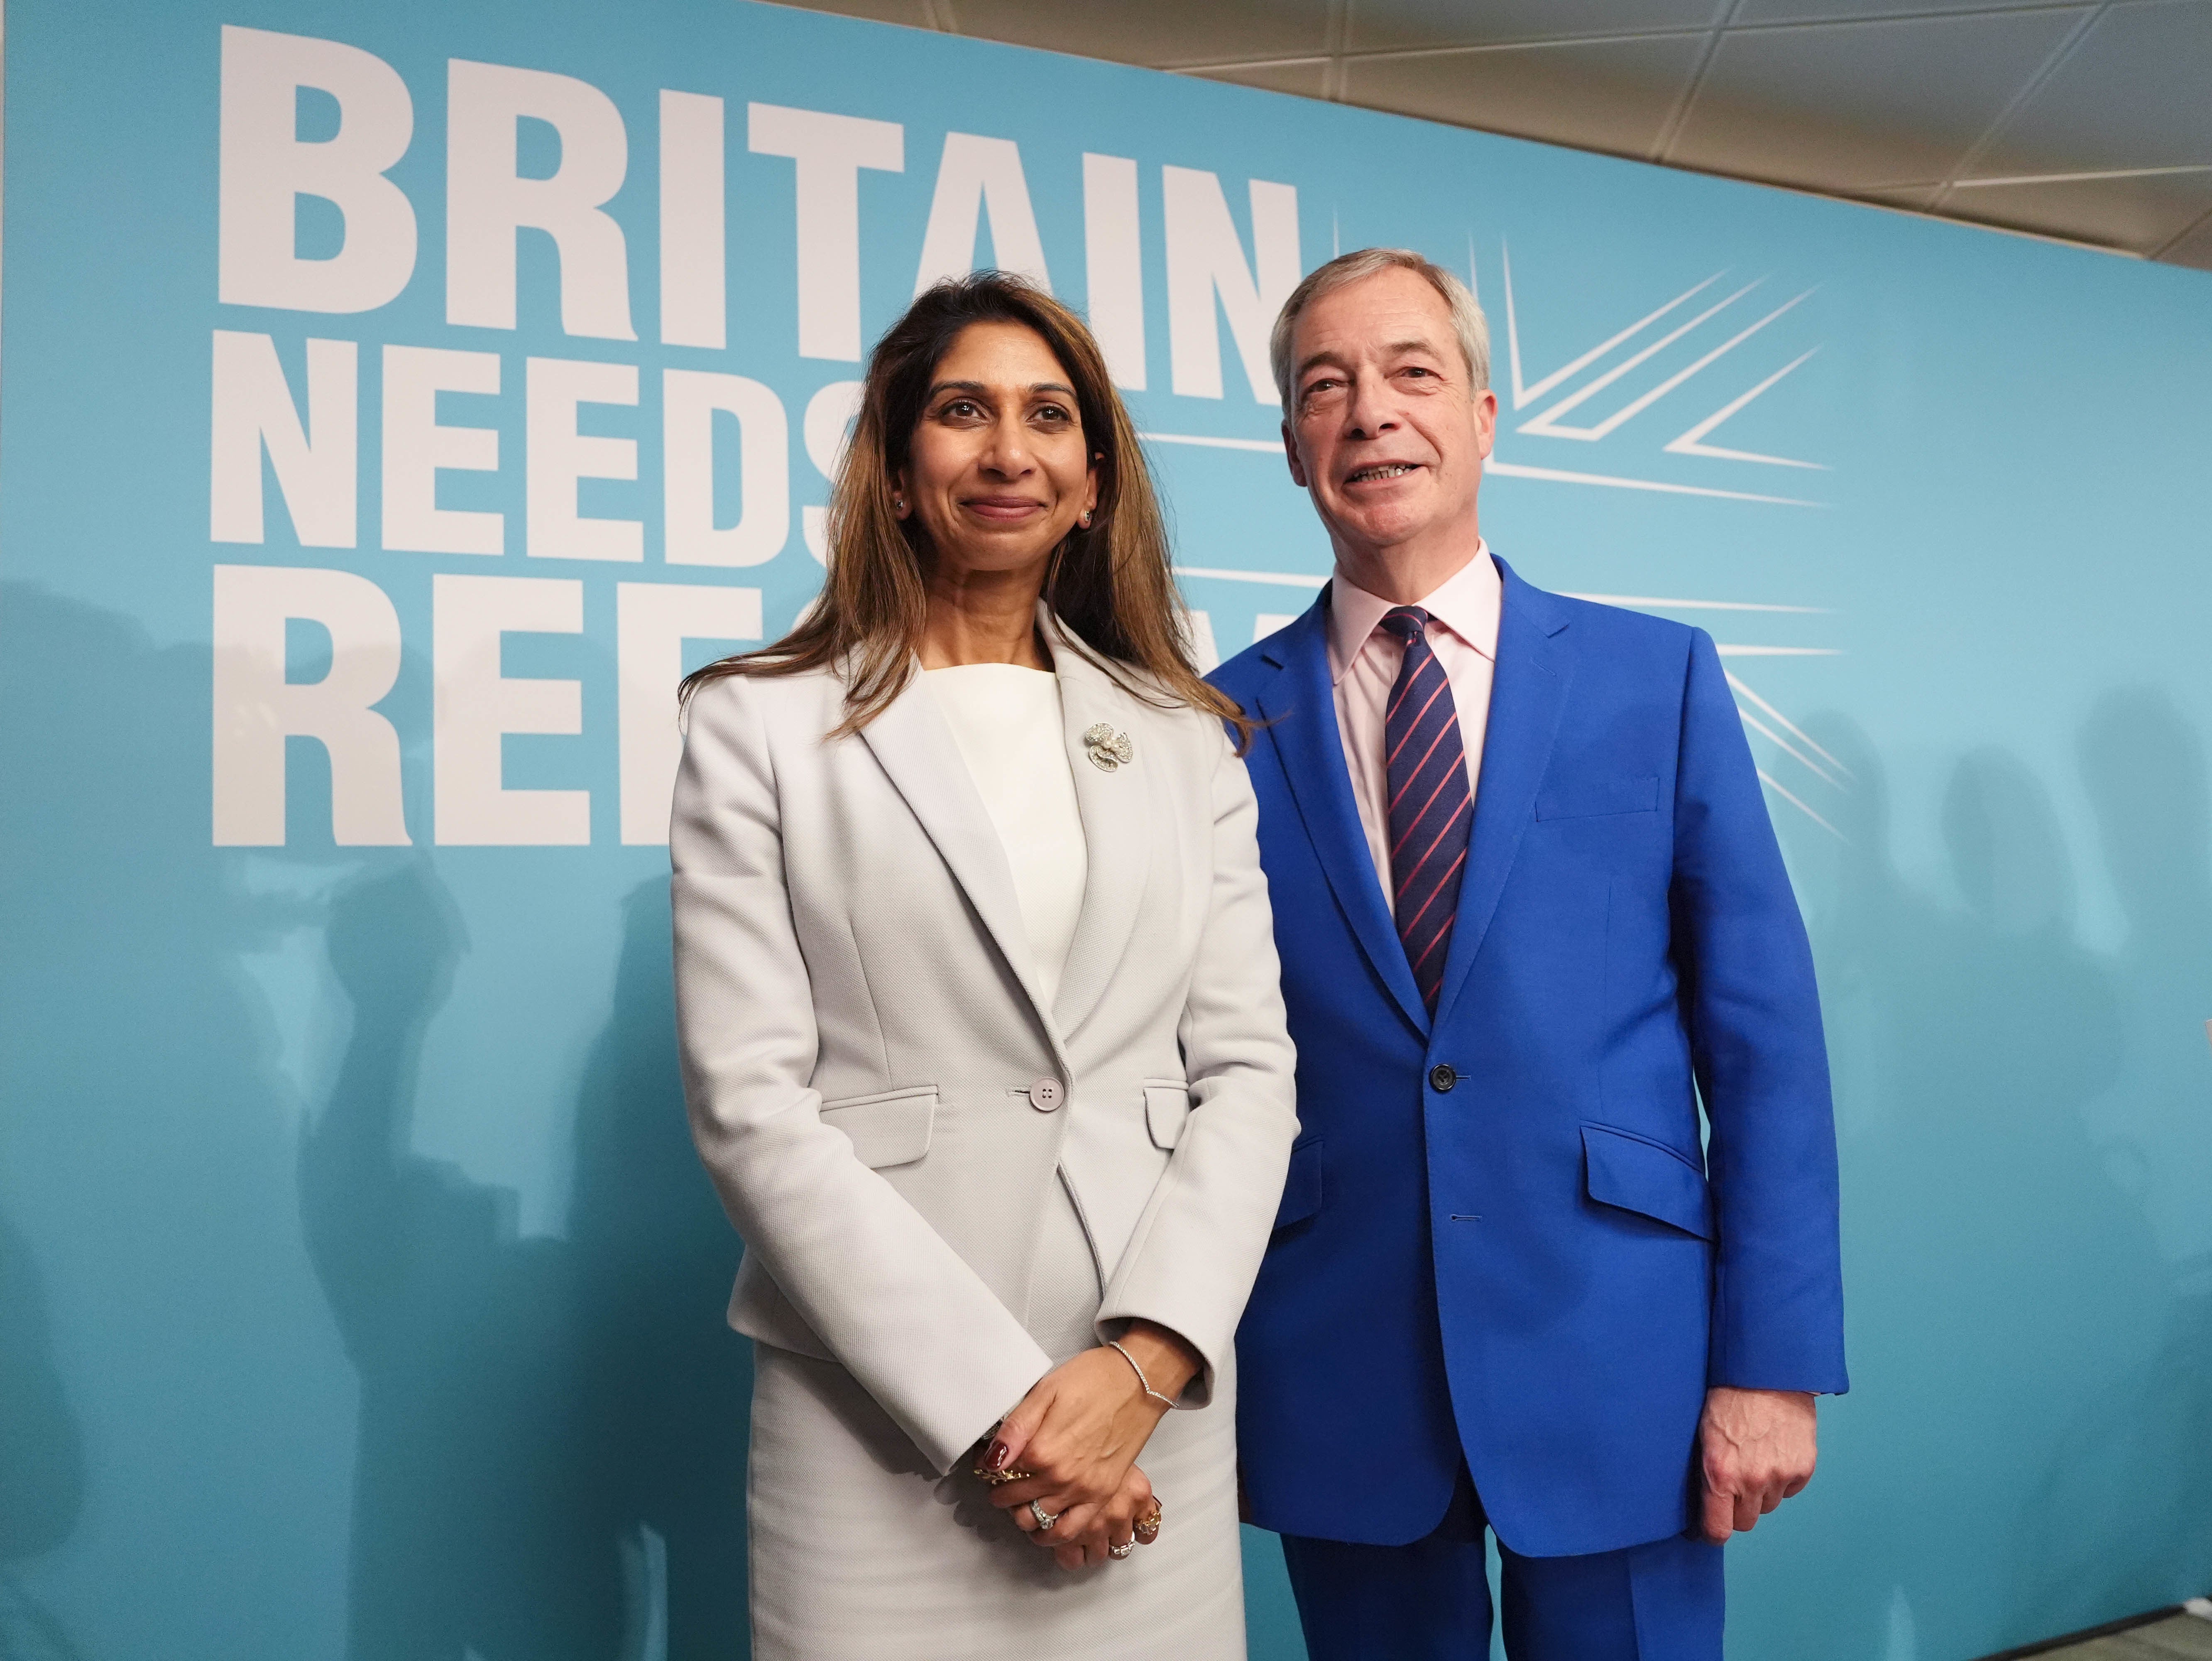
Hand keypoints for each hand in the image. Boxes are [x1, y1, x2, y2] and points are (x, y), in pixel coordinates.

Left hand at [983, 1321, 1198, 1553]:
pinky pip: (1074, 1528)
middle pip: (1017, 1502)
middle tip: (1001, 1483)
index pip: (1000, 1473)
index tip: (989, 1462)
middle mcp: (1061, 1477)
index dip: (990, 1467)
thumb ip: (1016, 1428)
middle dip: (1003, 1494)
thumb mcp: (1045, 1391)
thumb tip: (991, 1458)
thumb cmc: (1093, 1380)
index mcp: (1042, 1450)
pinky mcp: (1104, 1493)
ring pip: (1040, 1521)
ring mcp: (1084, 1489)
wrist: (1138, 1382)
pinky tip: (1046, 1523)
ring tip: (1020, 1504)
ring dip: (1024, 1516)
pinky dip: (1055, 1534)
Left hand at [1697, 1387, 1816, 1542]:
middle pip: (1745, 1521)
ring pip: (1768, 1505)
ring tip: (1753, 1459)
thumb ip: (1706, 1471)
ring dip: (1760, 1493)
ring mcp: (1780, 1475)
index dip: (1711, 1533)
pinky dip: (1782, 1479)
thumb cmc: (1727, 1396)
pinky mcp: (1803, 1468)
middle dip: (1736, 1509)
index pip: (1718, 1530)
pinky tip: (1773, 1453)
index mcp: (1720, 1473)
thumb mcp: (1702, 1434)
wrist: (1766, 1371)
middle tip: (1732, 1485)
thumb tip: (1703, 1501)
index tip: (1706, 1530)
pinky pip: (1790, 1490)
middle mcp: (1752, 1480)